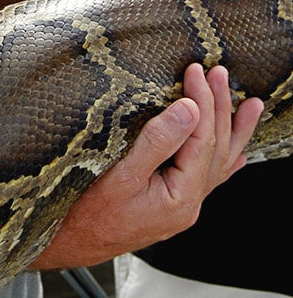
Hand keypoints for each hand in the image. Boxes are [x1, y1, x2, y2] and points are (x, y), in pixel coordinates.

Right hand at [30, 63, 263, 268]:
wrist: (66, 246)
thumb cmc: (84, 215)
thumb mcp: (119, 176)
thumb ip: (156, 143)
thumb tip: (189, 111)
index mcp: (180, 197)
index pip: (203, 139)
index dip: (202, 101)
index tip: (196, 72)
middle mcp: (188, 204)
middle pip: (216, 149)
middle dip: (220, 108)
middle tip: (220, 73)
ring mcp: (180, 207)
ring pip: (218, 163)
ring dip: (232, 131)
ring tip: (251, 106)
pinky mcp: (168, 206)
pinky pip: (206, 179)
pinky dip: (222, 160)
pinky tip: (235, 155)